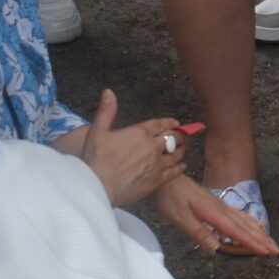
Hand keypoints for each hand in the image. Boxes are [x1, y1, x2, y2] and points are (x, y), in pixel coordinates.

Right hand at [75, 89, 187, 206]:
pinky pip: (174, 172)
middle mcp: (152, 147)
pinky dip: (179, 168)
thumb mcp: (97, 131)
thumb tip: (108, 91)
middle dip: (179, 135)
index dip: (169, 122)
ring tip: (182, 148)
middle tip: (182, 135)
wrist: (98, 186)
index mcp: (139, 133)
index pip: (160, 124)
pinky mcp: (157, 180)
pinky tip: (181, 166)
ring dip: (180, 150)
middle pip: (173, 138)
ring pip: (176, 155)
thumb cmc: (96, 159)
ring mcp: (157, 164)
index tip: (175, 122)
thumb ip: (106, 111)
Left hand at [156, 174, 278, 255]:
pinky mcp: (217, 205)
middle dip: (262, 239)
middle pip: (246, 227)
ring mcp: (221, 206)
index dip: (252, 243)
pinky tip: (256, 224)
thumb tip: (216, 249)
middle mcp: (221, 209)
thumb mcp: (180, 218)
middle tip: (276, 250)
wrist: (168, 179)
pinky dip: (250, 222)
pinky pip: (239, 215)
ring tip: (271, 241)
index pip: (237, 232)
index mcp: (214, 214)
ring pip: (245, 221)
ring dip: (259, 232)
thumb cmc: (171, 198)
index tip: (266, 252)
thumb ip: (199, 233)